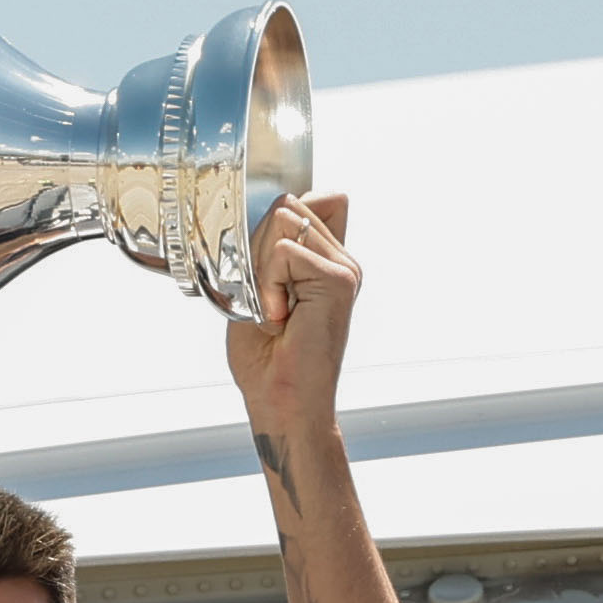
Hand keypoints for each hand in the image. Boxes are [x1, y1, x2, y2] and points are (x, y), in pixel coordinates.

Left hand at [224, 192, 359, 437]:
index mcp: (325, 260)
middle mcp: (341, 260)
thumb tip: (281, 205)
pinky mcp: (340, 280)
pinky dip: (268, 284)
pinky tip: (280, 317)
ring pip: (283, 222)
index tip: (266, 278)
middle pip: (287, 206)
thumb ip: (271, 246)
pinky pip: (284, 251)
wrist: (280, 403)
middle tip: (269, 301)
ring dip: (262, 269)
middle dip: (259, 251)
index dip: (273, 226)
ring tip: (275, 310)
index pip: (305, 200)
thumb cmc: (266, 359)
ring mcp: (345, 269)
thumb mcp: (257, 288)